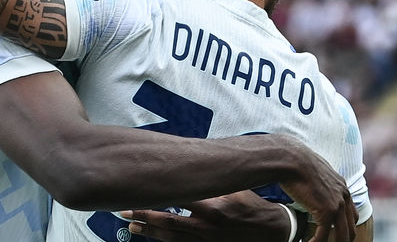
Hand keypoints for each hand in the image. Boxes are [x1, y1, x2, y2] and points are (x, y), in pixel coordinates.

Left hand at [120, 191, 291, 241]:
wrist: (272, 231)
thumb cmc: (250, 203)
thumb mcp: (233, 186)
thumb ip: (211, 179)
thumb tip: (188, 162)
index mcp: (212, 206)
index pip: (176, 199)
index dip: (154, 196)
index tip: (136, 191)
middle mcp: (206, 225)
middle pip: (167, 222)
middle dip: (144, 216)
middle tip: (124, 211)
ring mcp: (206, 241)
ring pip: (171, 238)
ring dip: (149, 232)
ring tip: (131, 226)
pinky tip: (152, 237)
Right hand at [278, 138, 357, 241]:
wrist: (291, 159)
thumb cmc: (296, 162)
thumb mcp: (314, 171)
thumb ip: (318, 180)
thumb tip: (309, 182)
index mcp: (342, 186)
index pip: (351, 214)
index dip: (344, 226)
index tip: (334, 233)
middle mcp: (344, 196)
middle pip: (351, 227)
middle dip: (343, 238)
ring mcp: (337, 205)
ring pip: (343, 236)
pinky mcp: (326, 212)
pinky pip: (324, 235)